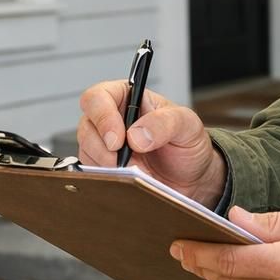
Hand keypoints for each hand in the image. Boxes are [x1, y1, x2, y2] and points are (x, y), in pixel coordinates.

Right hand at [77, 79, 225, 205]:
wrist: (193, 179)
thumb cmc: (188, 145)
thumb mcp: (187, 126)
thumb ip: (164, 123)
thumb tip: (136, 135)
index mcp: (128, 98)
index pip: (98, 97)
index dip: (102, 117)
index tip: (117, 140)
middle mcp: (111, 119)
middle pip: (86, 127)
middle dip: (102, 148)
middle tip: (124, 162)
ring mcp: (104, 146)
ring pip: (86, 152)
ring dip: (107, 166)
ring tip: (135, 171)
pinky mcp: (104, 169)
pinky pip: (93, 174)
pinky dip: (108, 179)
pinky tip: (128, 181)